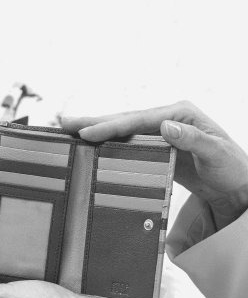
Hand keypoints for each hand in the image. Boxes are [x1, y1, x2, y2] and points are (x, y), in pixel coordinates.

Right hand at [62, 100, 247, 229]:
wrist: (235, 184)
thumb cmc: (231, 168)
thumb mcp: (217, 153)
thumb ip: (192, 139)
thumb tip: (165, 127)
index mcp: (180, 114)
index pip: (138, 120)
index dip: (111, 126)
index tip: (87, 133)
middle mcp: (167, 118)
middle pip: (125, 118)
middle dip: (95, 121)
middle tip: (66, 122)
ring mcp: (161, 131)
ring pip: (123, 128)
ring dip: (98, 128)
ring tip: (73, 129)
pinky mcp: (157, 145)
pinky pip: (128, 142)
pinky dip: (109, 141)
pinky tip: (95, 143)